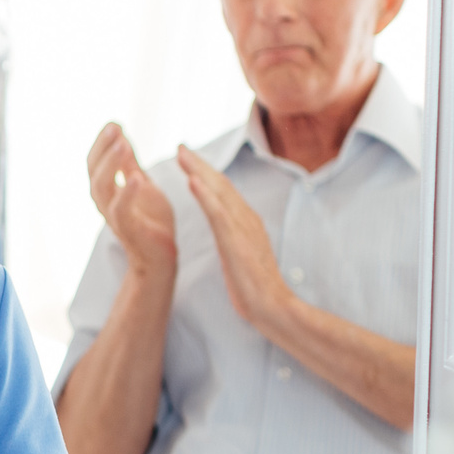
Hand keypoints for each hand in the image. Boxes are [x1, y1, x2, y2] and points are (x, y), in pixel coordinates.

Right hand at [86, 123, 177, 273]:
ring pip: (101, 188)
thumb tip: (122, 137)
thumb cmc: (151, 223)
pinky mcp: (129, 230)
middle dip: (102, 148)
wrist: (160, 259)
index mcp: (108, 191)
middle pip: (92, 171)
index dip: (101, 142)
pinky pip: (121, 210)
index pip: (95, 162)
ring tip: (123, 143)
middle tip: (114, 127)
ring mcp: (114, 216)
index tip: (114, 122)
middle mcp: (105, 202)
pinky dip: (126, 193)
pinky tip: (136, 178)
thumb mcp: (142, 186)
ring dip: (110, 164)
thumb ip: (130, 166)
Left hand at [176, 144, 291, 332]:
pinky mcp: (236, 241)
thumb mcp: (240, 255)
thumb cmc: (255, 287)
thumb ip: (234, 237)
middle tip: (180, 146)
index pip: (223, 191)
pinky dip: (206, 195)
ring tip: (182, 154)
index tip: (188, 158)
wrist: (273, 306)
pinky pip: (218, 213)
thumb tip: (225, 230)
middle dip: (199, 164)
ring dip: (199, 171)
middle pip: (220, 184)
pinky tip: (192, 181)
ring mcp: (242, 227)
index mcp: (245, 221)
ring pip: (219, 192)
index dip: (206, 173)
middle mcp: (246, 218)